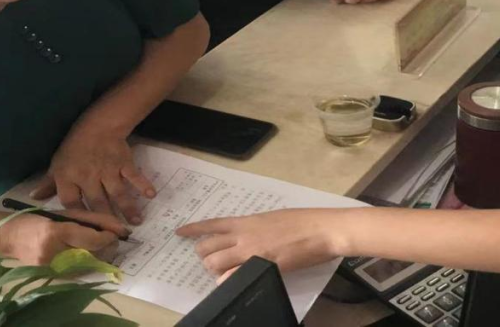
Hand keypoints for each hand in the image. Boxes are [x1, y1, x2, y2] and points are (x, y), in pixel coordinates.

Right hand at [0, 209, 128, 265]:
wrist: (8, 238)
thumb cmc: (37, 219)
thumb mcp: (64, 213)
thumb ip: (92, 219)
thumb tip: (117, 227)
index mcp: (55, 231)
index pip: (90, 239)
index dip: (107, 237)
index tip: (118, 232)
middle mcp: (53, 252)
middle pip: (92, 255)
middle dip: (108, 248)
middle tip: (114, 239)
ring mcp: (51, 267)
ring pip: (88, 266)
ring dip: (101, 257)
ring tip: (104, 247)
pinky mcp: (51, 276)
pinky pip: (79, 272)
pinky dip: (89, 264)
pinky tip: (90, 255)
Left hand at [31, 130, 155, 224]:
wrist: (98, 125)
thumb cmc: (75, 148)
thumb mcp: (57, 163)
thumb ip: (48, 183)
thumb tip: (34, 198)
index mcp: (69, 177)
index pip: (71, 202)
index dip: (77, 217)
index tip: (85, 231)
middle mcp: (88, 176)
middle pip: (97, 202)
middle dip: (106, 219)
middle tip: (115, 235)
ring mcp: (108, 170)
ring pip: (117, 193)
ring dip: (128, 208)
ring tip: (136, 223)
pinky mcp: (123, 163)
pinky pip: (133, 176)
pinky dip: (143, 184)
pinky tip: (151, 195)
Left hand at [176, 209, 344, 283]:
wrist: (320, 230)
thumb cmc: (301, 221)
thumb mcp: (271, 218)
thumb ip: (253, 227)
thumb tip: (243, 234)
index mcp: (246, 221)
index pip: (211, 225)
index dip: (193, 229)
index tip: (178, 232)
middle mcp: (243, 236)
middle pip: (207, 247)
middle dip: (204, 256)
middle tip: (212, 261)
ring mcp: (251, 252)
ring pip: (214, 263)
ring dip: (214, 270)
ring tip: (223, 272)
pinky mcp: (262, 266)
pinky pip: (233, 277)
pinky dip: (228, 281)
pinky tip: (230, 282)